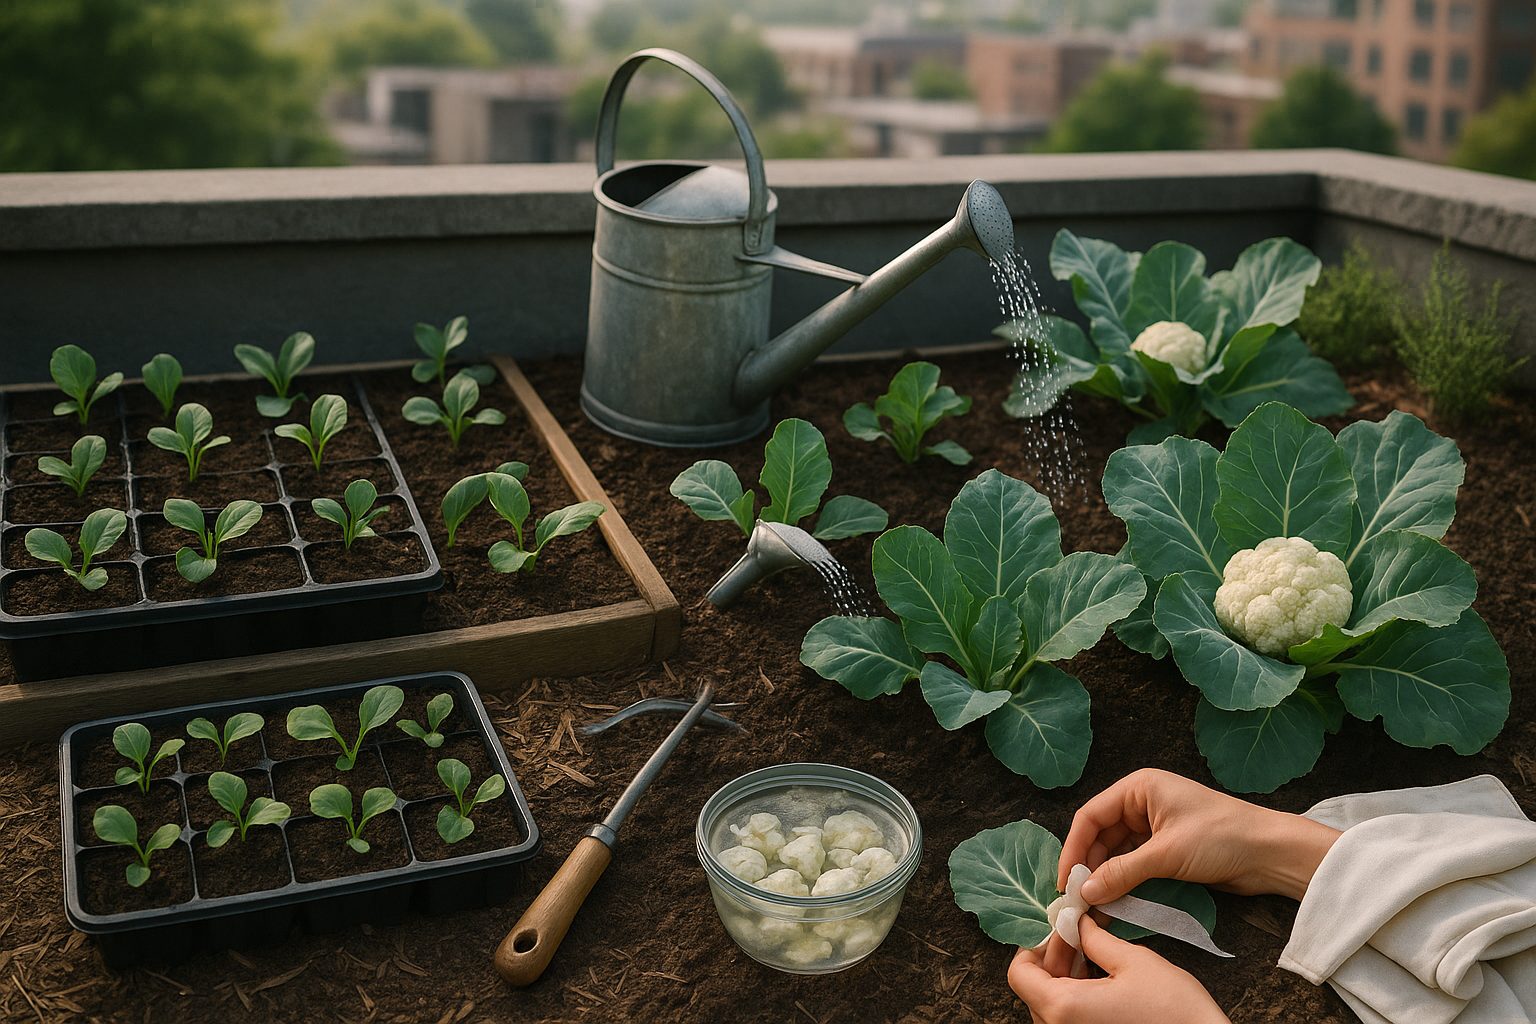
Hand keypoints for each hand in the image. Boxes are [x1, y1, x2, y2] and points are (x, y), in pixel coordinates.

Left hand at [1008, 917, 1229, 1023]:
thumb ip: (1096, 940)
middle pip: (1034, 990)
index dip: (1035, 946)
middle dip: (1054, 957)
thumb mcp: (1134, 962)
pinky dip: (1077, 996)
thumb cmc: (1175, 1012)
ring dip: (1065, 977)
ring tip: (1091, 950)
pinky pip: (1071, 1019)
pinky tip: (1099, 976)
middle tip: (1078, 933)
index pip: (1020, 974)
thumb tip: (1077, 924)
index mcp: (1064, 1008)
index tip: (1059, 929)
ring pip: (1052, 1006)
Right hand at [1060, 768, 1339, 904]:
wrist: (1271, 854)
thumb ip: (1121, 872)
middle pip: (1101, 836)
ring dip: (1105, 879)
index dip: (1074, 849)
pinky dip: (1123, 883)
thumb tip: (1084, 893)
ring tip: (1092, 908)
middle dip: (1089, 867)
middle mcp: (1142, 804)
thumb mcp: (1166, 854)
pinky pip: (1134, 866)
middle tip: (1076, 901)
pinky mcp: (1166, 850)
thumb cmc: (1221, 838)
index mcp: (1139, 788)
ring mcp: (1154, 827)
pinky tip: (1113, 904)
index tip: (1064, 882)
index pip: (1091, 816)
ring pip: (1116, 854)